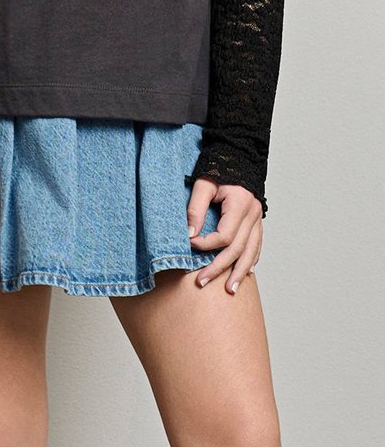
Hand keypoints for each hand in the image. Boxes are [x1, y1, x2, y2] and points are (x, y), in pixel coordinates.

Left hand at [186, 177, 262, 293]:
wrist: (236, 157)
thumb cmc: (217, 169)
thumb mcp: (203, 184)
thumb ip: (196, 209)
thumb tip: (190, 235)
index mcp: (240, 204)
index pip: (224, 235)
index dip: (205, 244)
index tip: (189, 244)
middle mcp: (253, 214)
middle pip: (237, 249)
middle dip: (219, 268)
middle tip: (201, 282)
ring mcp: (258, 219)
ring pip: (251, 252)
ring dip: (240, 272)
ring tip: (230, 289)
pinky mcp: (257, 222)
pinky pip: (257, 246)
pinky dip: (251, 260)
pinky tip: (246, 273)